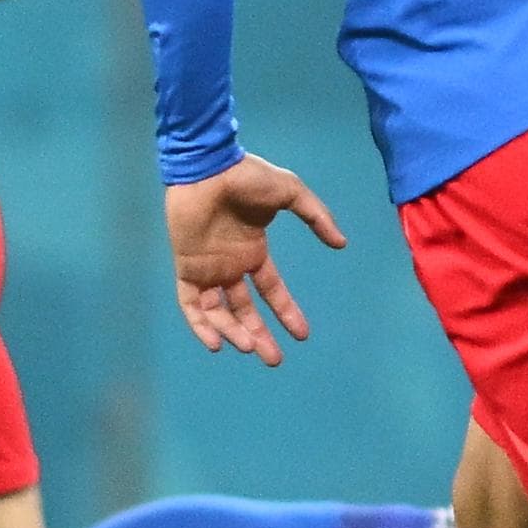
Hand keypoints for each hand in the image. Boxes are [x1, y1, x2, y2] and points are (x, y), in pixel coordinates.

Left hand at [167, 157, 349, 363]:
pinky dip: (201, 325)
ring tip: (250, 348)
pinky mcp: (186, 267)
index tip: (302, 335)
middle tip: (274, 360)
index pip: (271, 290)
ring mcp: (207, 267)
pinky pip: (191, 304)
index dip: (286, 312)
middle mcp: (230, 264)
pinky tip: (216, 343)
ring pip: (219, 311)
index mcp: (253, 251)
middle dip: (259, 335)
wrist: (208, 167)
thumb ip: (316, 217)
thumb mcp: (291, 193)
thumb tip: (341, 243)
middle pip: (245, 309)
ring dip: (234, 332)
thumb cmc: (247, 176)